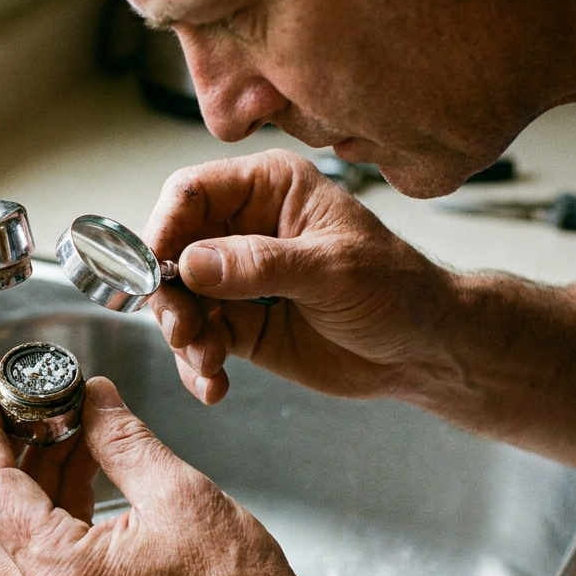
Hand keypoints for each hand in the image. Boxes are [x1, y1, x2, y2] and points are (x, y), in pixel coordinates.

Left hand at [0, 375, 323, 575]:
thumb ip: (122, 438)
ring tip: (62, 431)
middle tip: (14, 408)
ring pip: (6, 541)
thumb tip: (92, 398)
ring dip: (23, 482)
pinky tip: (81, 474)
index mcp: (61, 573)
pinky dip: (46, 514)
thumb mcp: (180, 494)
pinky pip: (37, 564)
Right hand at [143, 149, 456, 404]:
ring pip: (178, 300)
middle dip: (170, 295)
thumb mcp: (332, 270)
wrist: (421, 351)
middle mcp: (243, 228)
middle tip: (183, 330)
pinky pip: (197, 341)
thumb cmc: (396, 290)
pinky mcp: (239, 324)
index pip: (191, 192)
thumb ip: (261, 264)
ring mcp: (237, 278)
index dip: (164, 227)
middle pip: (172, 249)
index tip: (154, 269)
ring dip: (183, 336)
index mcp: (269, 189)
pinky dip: (197, 365)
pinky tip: (214, 386)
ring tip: (208, 363)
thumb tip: (192, 262)